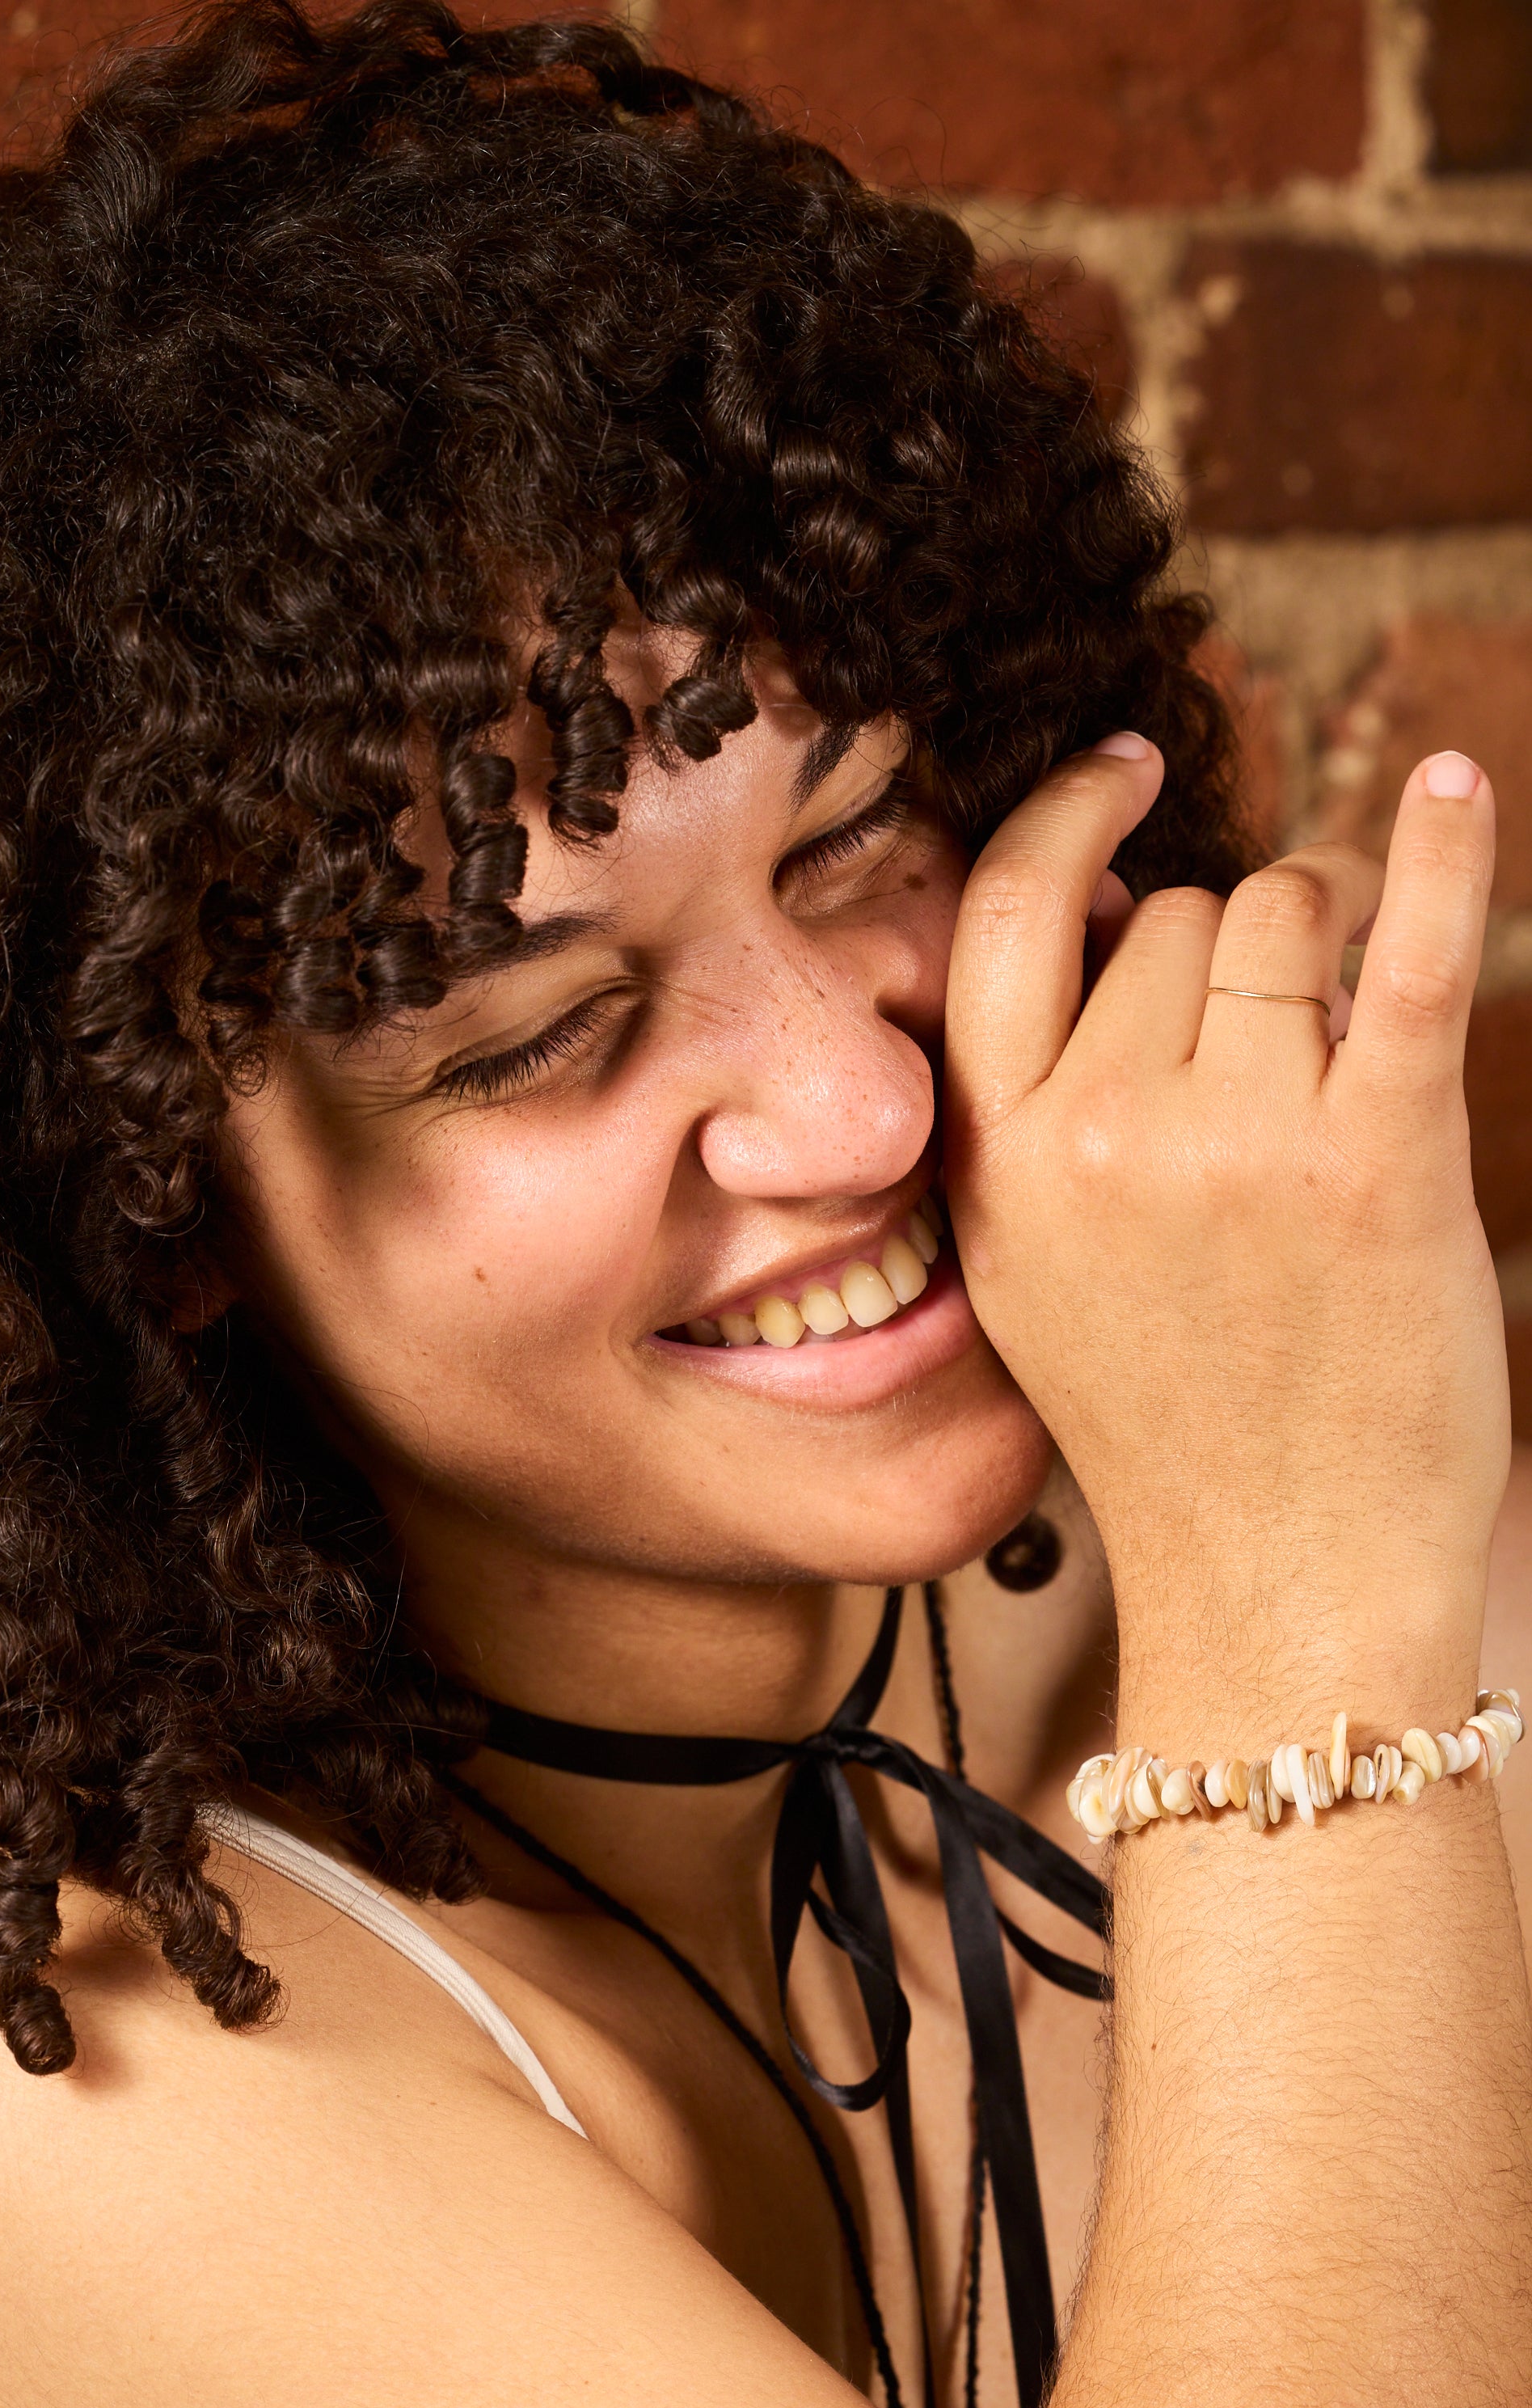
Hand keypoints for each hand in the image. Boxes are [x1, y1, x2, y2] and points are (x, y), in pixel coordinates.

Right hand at [943, 737, 1507, 1717]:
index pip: (1011, 920)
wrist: (1284, 1585)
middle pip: (1184, 917)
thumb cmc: (1179, 1427)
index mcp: (1001, 1159)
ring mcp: (1237, 1145)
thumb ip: (1041, 1113)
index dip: (1069, 822)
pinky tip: (1454, 787)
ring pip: (1288, 917)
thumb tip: (1124, 919)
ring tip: (1351, 1059)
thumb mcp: (1040, 1273)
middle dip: (1242, 955)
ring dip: (1333, 948)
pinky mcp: (1377, 1164)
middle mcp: (1100, 1137)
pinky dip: (1440, 854)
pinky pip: (1409, 953)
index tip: (1125, 775)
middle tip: (1281, 1060)